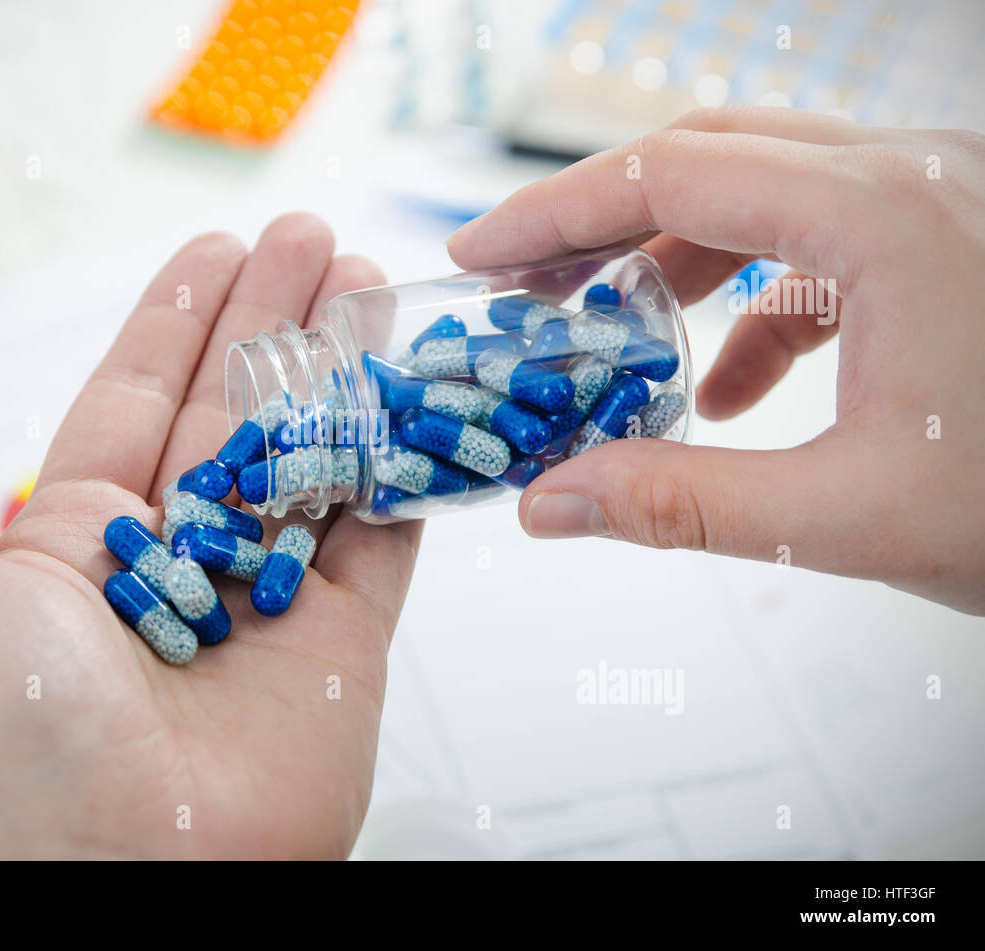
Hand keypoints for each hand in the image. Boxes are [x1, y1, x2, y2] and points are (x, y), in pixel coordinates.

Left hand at [0, 213, 420, 857]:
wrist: (146, 875)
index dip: (178, 319)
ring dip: (340, 372)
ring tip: (368, 287)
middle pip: (234, 412)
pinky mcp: (345, 639)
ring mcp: (268, 595)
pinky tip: (413, 392)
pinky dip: (401, 463)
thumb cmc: (28, 746)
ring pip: (312, 456)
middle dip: (273, 321)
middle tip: (315, 240)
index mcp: (84, 542)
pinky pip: (381, 535)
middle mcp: (179, 559)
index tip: (220, 246)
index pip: (134, 399)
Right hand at [448, 108, 984, 614]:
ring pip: (763, 188)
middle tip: (523, 285)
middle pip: (710, 155)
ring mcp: (937, 200)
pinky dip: (753, 300)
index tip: (478, 258)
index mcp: (888, 216)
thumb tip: (549, 504)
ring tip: (607, 332)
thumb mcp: (849, 513)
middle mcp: (914, 176)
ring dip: (673, 257)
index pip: (671, 173)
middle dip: (602, 220)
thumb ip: (680, 504)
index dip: (553, 214)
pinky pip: (819, 240)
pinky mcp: (947, 241)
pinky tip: (726, 387)